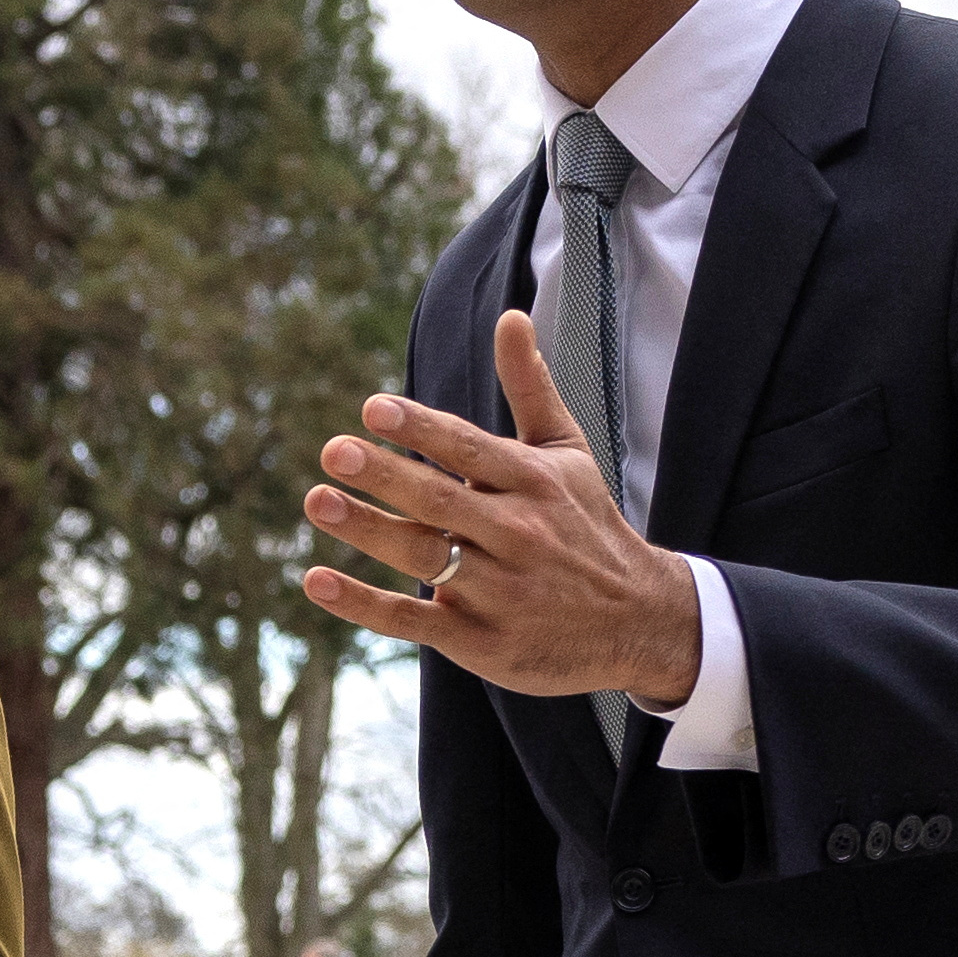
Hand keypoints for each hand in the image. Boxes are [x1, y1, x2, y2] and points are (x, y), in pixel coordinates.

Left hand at [301, 311, 701, 709]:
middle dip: (386, 476)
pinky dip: (363, 606)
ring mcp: (497, 590)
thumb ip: (531, 387)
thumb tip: (511, 316)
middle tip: (334, 451)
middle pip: (441, 502)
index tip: (373, 409)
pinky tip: (318, 582)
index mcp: (534, 484)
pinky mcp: (479, 640)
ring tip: (317, 500)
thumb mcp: (568, 453)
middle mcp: (517, 534)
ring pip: (424, 556)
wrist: (639, 622)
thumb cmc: (585, 524)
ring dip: (367, 530)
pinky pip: (411, 620)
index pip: (469, 450)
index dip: (421, 429)